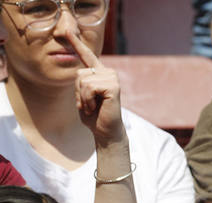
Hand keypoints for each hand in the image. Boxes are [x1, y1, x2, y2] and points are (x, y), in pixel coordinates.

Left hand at [65, 29, 124, 145]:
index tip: (68, 32)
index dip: (77, 44)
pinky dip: (88, 100)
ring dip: (83, 97)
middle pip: (79, 73)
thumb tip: (82, 73)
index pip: (87, 56)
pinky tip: (95, 107)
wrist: (105, 131)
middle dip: (79, 91)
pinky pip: (89, 87)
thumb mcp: (82, 96)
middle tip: (89, 104)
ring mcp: (112, 78)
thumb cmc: (94, 116)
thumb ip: (81, 83)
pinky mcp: (113, 86)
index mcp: (99, 74)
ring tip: (92, 106)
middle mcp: (107, 73)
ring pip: (83, 80)